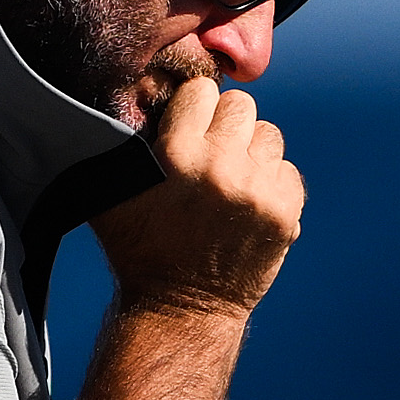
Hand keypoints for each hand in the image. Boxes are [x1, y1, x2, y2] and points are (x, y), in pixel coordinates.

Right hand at [89, 77, 303, 317]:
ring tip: (229, 182)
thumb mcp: (111, 194)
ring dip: (250, 153)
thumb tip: (135, 96)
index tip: (187, 129)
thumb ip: (120, 144)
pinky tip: (247, 205)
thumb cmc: (140, 249)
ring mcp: (257, 190)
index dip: (193, 108)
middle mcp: (220, 167)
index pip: (202, 90)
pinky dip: (270, 183)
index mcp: (176, 154)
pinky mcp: (284, 212)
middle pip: (241, 105)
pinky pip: (288, 170)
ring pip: (269, 135)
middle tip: (210, 155)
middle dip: (224, 126)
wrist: (181, 308)